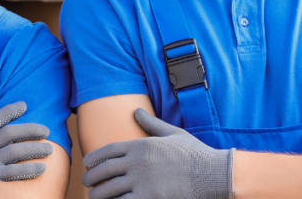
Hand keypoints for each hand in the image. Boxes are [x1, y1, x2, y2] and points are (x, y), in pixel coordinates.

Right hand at [0, 101, 53, 182]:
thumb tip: (14, 135)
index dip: (8, 110)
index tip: (24, 105)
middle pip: (9, 133)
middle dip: (30, 129)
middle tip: (46, 131)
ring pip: (16, 151)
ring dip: (35, 148)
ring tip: (50, 149)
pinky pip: (15, 172)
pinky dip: (30, 169)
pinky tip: (42, 168)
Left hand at [82, 108, 231, 198]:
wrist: (214, 174)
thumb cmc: (196, 154)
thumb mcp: (173, 134)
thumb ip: (151, 124)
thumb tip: (136, 111)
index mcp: (141, 145)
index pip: (107, 151)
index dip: (93, 158)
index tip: (87, 165)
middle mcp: (137, 162)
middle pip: (104, 171)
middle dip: (92, 178)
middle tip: (87, 183)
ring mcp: (142, 181)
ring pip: (109, 190)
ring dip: (98, 195)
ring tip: (94, 197)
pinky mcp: (149, 198)